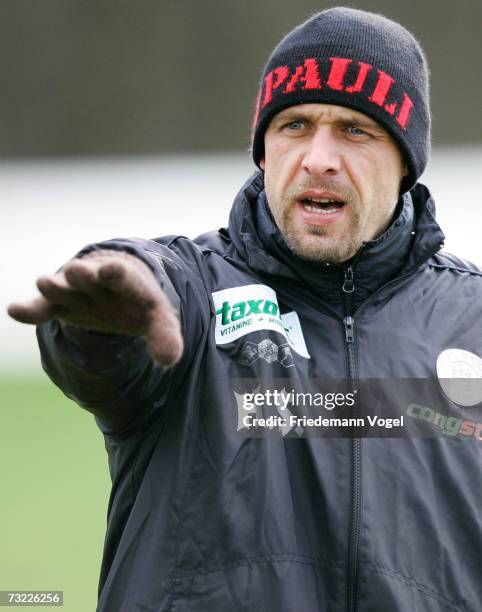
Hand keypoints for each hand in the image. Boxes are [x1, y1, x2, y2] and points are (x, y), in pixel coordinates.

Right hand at [7, 250, 183, 366]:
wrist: (114, 282)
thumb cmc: (138, 302)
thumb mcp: (157, 317)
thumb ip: (165, 337)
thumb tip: (169, 361)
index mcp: (127, 282)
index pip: (123, 277)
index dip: (116, 274)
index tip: (110, 270)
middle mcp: (98, 282)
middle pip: (89, 277)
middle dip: (84, 275)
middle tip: (76, 272)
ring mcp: (76, 291)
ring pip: (64, 288)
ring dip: (56, 286)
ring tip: (44, 283)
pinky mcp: (60, 304)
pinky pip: (43, 308)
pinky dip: (30, 310)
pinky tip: (15, 310)